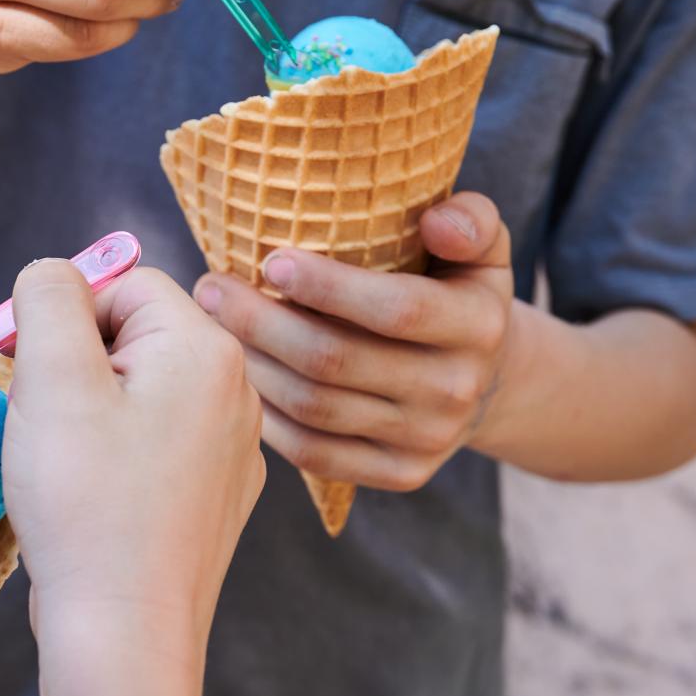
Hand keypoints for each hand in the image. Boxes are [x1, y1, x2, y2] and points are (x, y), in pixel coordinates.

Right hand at [3, 262, 264, 643]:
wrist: (124, 633)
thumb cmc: (85, 501)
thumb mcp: (52, 376)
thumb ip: (49, 297)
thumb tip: (54, 273)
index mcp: (207, 350)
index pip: (126, 284)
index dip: (63, 315)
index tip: (23, 365)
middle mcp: (238, 393)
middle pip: (136, 338)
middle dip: (75, 364)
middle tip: (41, 418)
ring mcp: (232, 451)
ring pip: (142, 393)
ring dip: (89, 411)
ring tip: (63, 463)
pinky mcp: (213, 499)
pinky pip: (156, 446)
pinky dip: (115, 457)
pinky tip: (94, 499)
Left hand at [194, 192, 513, 491]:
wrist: (485, 380)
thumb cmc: (455, 292)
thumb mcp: (481, 247)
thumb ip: (469, 221)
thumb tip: (435, 221)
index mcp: (478, 325)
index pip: (396, 309)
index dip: (328, 287)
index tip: (269, 260)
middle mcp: (455, 389)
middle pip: (336, 361)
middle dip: (261, 323)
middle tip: (211, 289)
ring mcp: (426, 440)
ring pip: (315, 407)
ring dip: (253, 365)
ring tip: (212, 327)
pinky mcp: (400, 475)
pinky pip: (314, 453)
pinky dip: (267, 418)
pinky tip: (237, 379)